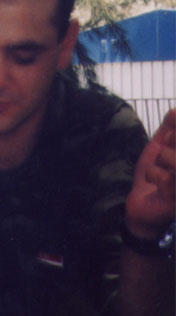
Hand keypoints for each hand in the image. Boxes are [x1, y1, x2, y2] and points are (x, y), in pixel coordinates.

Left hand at [125, 108, 175, 239]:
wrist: (142, 205)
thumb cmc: (155, 174)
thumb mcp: (160, 146)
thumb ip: (169, 128)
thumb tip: (175, 110)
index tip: (169, 132)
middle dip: (174, 138)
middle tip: (166, 142)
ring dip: (165, 156)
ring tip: (160, 161)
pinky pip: (166, 178)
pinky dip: (154, 173)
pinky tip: (154, 178)